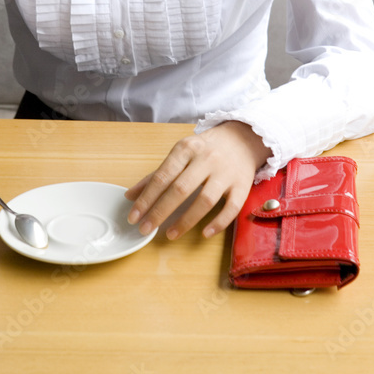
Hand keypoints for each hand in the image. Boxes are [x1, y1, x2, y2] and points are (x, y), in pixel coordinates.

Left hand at [124, 121, 272, 240]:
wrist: (242, 139)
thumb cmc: (205, 149)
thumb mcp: (180, 154)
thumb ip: (156, 175)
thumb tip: (130, 196)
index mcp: (186, 149)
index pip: (162, 176)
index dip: (146, 198)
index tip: (133, 216)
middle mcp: (206, 159)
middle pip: (180, 189)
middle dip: (160, 212)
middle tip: (145, 229)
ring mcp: (226, 173)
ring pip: (205, 200)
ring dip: (186, 221)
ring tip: (170, 234)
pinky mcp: (242, 185)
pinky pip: (231, 208)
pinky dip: (218, 223)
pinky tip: (204, 233)